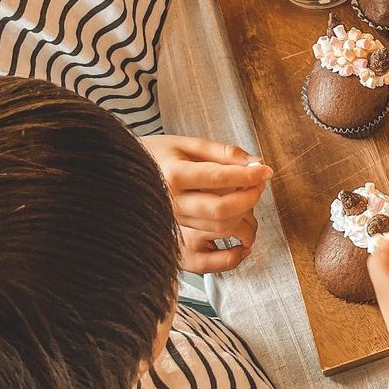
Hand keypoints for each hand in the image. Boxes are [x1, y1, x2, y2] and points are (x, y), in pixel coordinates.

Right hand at [140, 135, 272, 273]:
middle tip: (261, 184)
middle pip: (222, 210)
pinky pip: (209, 244)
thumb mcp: (187, 144)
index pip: (220, 178)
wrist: (122, 173)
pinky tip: (241, 222)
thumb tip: (255, 160)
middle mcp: (172, 203)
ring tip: (251, 195)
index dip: (249, 175)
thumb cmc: (157, 154)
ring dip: (244, 214)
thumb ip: (222, 152)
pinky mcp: (175, 236)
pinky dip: (232, 237)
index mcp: (174, 176)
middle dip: (249, 198)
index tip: (266, 170)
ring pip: (219, 228)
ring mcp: (173, 223)